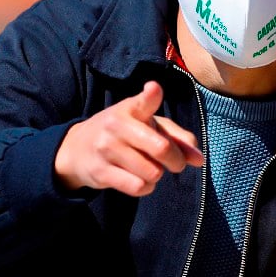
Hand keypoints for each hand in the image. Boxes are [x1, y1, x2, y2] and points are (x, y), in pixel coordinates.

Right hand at [55, 81, 203, 196]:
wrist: (77, 149)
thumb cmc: (125, 134)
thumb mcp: (148, 126)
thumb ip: (178, 138)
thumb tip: (199, 160)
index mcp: (131, 108)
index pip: (143, 101)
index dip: (151, 95)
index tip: (154, 89)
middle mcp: (117, 125)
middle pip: (161, 148)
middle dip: (176, 161)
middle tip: (175, 164)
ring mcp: (107, 149)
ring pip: (152, 172)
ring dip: (158, 175)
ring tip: (150, 169)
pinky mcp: (101, 172)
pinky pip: (138, 187)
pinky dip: (146, 187)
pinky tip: (140, 180)